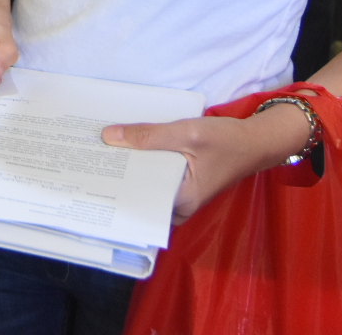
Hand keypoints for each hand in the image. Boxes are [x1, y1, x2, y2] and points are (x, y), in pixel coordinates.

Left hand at [102, 101, 312, 220]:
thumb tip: (109, 137)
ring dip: (127, 165)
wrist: (256, 141)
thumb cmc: (227, 141)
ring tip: (97, 150)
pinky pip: (154, 175)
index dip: (113, 184)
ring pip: (144, 182)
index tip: (87, 171)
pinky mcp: (179, 184)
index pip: (138, 197)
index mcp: (181, 203)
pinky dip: (141, 161)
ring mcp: (179, 197)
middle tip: (85, 156)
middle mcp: (177, 207)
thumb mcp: (188, 133)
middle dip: (115, 174)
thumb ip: (150, 135)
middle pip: (138, 191)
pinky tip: (123, 146)